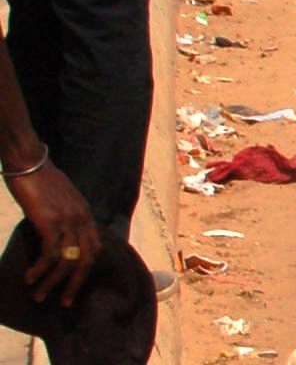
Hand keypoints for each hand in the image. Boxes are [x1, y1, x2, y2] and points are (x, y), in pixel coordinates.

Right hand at [7, 159, 101, 305]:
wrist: (30, 162)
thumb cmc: (40, 181)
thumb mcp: (59, 201)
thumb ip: (63, 218)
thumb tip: (55, 238)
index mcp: (85, 213)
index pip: (95, 247)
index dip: (86, 270)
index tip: (74, 286)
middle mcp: (82, 218)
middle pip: (87, 259)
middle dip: (75, 284)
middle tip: (64, 302)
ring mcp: (68, 220)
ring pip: (68, 261)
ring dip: (52, 282)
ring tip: (38, 294)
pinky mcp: (51, 221)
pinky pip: (51, 253)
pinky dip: (41, 269)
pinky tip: (30, 277)